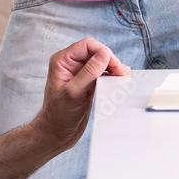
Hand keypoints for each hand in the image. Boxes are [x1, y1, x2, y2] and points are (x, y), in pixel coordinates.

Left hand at [32, 37, 128, 154]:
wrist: (56, 133)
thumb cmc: (58, 114)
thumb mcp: (73, 93)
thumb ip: (88, 73)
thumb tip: (104, 55)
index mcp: (62, 61)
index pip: (87, 45)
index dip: (103, 52)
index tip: (115, 65)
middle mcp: (71, 65)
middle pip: (96, 52)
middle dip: (110, 60)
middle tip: (122, 73)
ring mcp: (80, 74)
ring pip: (101, 63)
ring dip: (112, 68)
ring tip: (122, 77)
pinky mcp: (88, 84)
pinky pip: (102, 75)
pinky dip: (111, 77)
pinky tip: (118, 82)